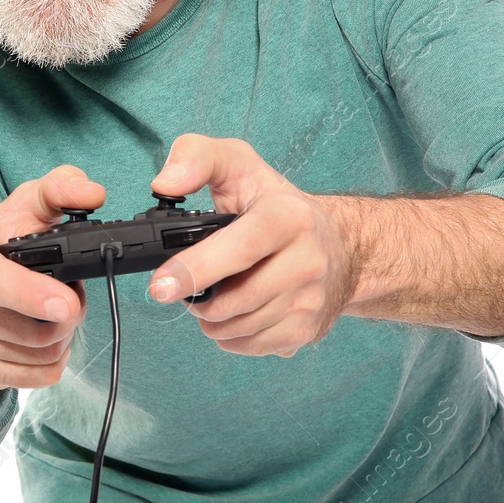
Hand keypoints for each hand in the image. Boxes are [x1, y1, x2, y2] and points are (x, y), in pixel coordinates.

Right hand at [0, 164, 104, 389]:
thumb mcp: (25, 204)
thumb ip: (60, 188)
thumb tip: (91, 193)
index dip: (31, 295)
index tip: (67, 304)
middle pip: (27, 330)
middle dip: (67, 316)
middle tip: (72, 296)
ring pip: (35, 357)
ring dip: (62, 338)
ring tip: (57, 313)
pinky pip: (31, 379)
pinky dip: (51, 363)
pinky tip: (49, 338)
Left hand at [147, 135, 356, 357]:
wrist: (341, 245)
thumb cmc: (276, 203)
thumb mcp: (239, 163)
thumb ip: (196, 156)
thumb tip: (165, 182)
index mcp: (289, 217)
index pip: (240, 249)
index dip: (197, 269)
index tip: (162, 286)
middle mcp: (308, 261)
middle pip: (235, 299)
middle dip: (197, 299)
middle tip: (181, 285)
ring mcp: (310, 300)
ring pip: (238, 327)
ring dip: (210, 317)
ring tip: (211, 293)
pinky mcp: (307, 329)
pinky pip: (249, 346)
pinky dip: (228, 334)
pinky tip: (232, 311)